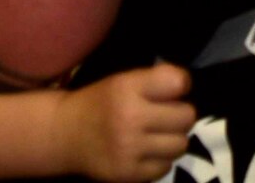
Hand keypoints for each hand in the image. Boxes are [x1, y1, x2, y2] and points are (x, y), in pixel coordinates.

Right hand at [59, 62, 197, 182]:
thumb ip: (156, 82)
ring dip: (173, 140)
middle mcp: (130, 117)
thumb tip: (189, 90)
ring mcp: (129, 149)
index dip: (181, 85)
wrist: (65, 135)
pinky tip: (145, 152)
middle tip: (167, 116)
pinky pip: (165, 167)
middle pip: (186, 116)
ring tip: (157, 136)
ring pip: (181, 145)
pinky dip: (160, 160)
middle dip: (180, 115)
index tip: (172, 91)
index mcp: (128, 88)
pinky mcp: (128, 174)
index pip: (178, 82)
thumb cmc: (101, 103)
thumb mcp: (123, 81)